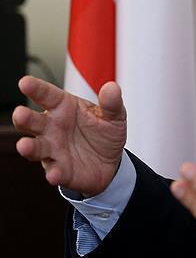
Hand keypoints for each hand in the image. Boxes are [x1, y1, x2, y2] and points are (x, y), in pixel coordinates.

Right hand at [13, 76, 127, 196]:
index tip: (25, 82)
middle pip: (32, 121)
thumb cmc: (105, 133)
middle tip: (20, 113)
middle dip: (24, 118)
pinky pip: (54, 171)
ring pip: (36, 148)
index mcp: (63, 108)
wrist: (111, 162)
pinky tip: (54, 174)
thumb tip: (112, 87)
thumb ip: (111, 103)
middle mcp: (52, 128)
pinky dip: (53, 173)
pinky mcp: (60, 170)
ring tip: (24, 146)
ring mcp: (53, 150)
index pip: (47, 95)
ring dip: (29, 147)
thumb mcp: (114, 116)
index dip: (36, 88)